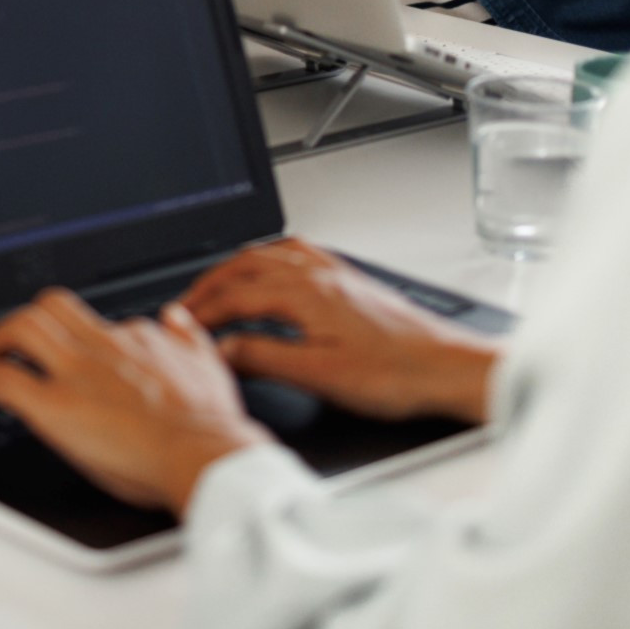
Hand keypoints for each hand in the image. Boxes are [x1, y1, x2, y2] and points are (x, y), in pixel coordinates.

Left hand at [0, 290, 270, 516]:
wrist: (204, 452)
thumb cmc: (210, 422)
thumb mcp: (207, 364)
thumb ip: (187, 338)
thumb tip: (174, 317)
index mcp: (135, 340)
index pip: (96, 322)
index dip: (76, 336)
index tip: (69, 348)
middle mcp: (100, 347)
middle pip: (49, 306)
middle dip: (24, 319)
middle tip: (11, 340)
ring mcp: (75, 374)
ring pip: (22, 329)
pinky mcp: (54, 407)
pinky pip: (4, 381)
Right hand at [182, 239, 495, 424]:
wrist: (449, 369)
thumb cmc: (397, 375)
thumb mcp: (321, 376)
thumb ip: (266, 358)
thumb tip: (223, 350)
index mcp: (308, 293)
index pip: (236, 296)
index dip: (202, 313)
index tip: (180, 328)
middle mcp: (320, 274)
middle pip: (246, 266)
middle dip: (208, 285)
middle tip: (185, 307)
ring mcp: (337, 274)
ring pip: (270, 254)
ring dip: (235, 268)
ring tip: (215, 287)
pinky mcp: (351, 282)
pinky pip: (298, 253)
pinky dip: (270, 257)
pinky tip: (272, 270)